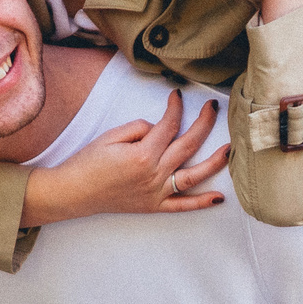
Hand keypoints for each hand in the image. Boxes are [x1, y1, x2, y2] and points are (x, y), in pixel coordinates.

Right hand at [21, 88, 230, 224]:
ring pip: (193, 176)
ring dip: (214, 162)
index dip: (177, 107)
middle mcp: (154, 174)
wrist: (73, 192)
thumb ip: (138, 128)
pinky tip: (219, 198)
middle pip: (188, 145)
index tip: (178, 96)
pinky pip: (182, 206)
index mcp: (143, 154)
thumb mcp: (110, 137)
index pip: (169, 124)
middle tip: (213, 109)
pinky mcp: (153, 206)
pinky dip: (201, 203)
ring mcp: (156, 192)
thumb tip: (157, 128)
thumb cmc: (88, 163)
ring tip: (229, 149)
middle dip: (204, 123)